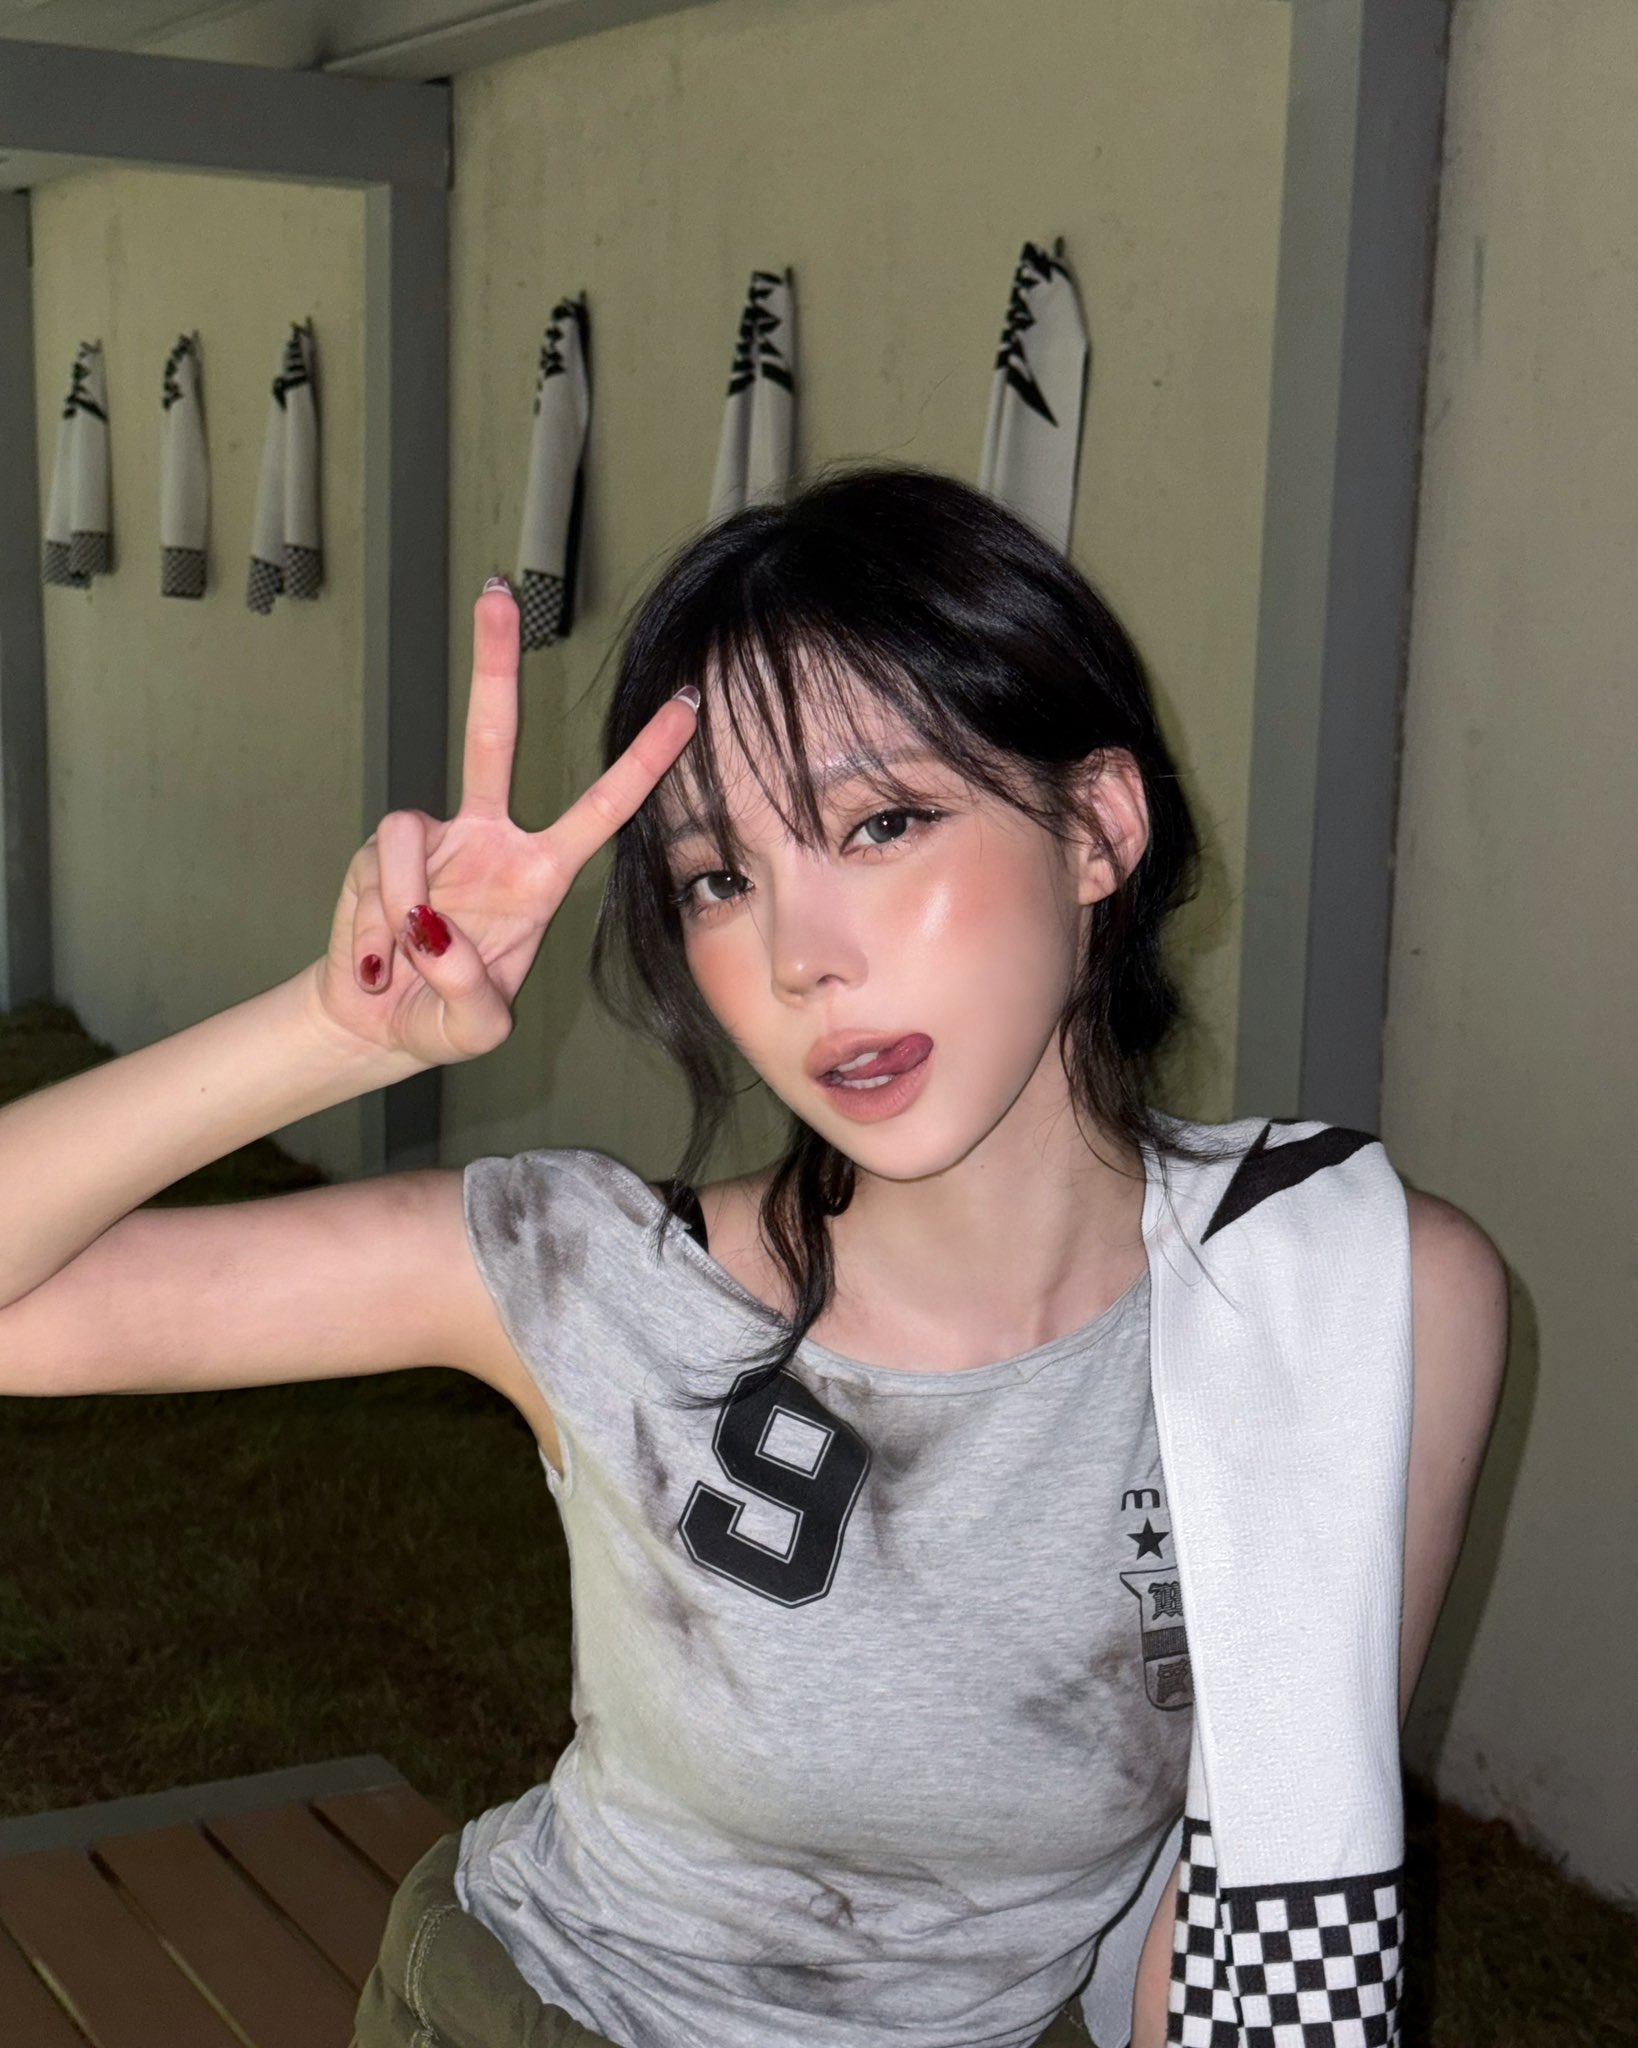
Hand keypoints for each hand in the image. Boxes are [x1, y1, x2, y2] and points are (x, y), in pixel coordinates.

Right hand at [311, 584, 697, 1066]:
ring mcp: (430, 842)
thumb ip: (471, 997)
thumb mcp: (477, 1031)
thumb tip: (434, 934)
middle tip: (498, 591)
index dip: (645, 759)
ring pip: (407, 835)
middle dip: (492, 664)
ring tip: (405, 964)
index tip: (689, 706)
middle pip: (492, 737)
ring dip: (402, 906)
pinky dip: (375, 921)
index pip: (603, 807)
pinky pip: (376, 871)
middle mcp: (488, 842)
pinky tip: (381, 962)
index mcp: (539, 875)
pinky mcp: (377, 856)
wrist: (376, 1027)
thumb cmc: (445, 1017)